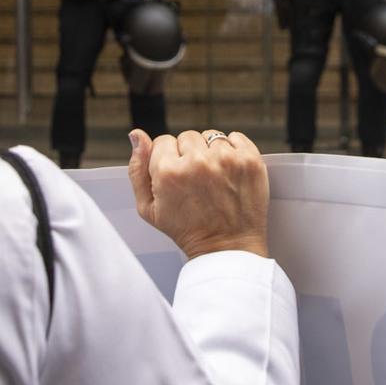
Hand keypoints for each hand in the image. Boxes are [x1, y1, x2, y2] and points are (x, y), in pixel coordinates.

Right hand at [128, 129, 268, 259]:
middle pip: (187, 137)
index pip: (163, 141)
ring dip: (211, 152)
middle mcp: (197, 162)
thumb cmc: (186, 230)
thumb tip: (136, 135)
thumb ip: (137, 169)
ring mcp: (226, 159)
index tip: (178, 178)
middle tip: (196, 181)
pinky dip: (233, 150)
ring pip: (211, 137)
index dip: (168, 160)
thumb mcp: (149, 208)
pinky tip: (229, 171)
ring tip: (214, 179)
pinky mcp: (249, 160)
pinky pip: (236, 137)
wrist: (226, 248)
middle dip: (189, 154)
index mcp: (169, 172)